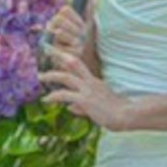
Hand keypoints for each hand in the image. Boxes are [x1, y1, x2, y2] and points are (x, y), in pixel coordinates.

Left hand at [38, 8, 116, 124]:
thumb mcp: (97, 107)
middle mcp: (91, 82)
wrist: (126, 115)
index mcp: (95, 82)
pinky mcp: (85, 100)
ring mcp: (88, 90)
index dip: (67, 59)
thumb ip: (82, 106)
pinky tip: (46, 99)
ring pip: (66, 77)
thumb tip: (70, 108)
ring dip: (51, 75)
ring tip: (40, 77)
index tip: (57, 54)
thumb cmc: (116, 113)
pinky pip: (65, 95)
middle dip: (59, 56)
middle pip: (73, 63)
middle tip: (47, 50)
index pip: (79, 66)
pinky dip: (54, 96)